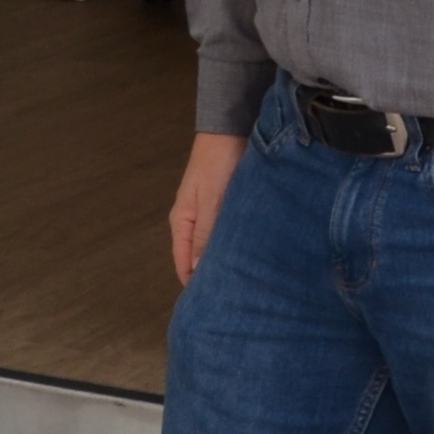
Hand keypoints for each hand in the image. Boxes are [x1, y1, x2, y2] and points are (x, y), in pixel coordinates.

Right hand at [168, 132, 247, 284]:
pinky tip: (251, 254)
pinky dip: (234, 244)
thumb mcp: (212, 201)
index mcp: (182, 222)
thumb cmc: (218, 163)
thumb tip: (199, 273)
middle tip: (236, 297)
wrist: (230, 127)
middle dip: (213, 276)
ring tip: (246, 281)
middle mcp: (193, 221)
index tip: (214, 306)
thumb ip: (206, 237)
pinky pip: (226, 233)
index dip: (197, 286)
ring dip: (226, 260)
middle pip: (198, 258)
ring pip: (214, 246)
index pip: (183, 265)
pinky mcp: (224, 206)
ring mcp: (208, 214)